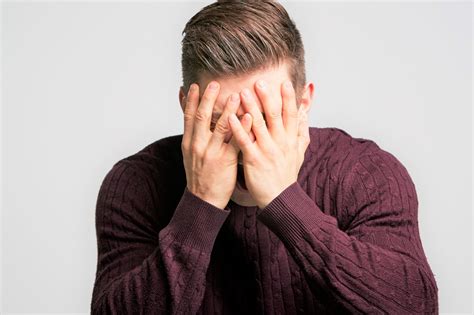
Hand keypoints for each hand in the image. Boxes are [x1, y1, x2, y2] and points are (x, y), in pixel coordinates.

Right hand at [181, 81, 252, 208]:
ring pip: (220, 127)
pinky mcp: (225, 161)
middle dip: (208, 98)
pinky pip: (235, 142)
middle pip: (202, 117)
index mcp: (188, 142)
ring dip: (228, 109)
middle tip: (216, 83)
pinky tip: (249, 117)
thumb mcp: (190, 154)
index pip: (188, 116)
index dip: (191, 100)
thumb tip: (191, 118)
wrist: (203, 199)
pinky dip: (242, 128)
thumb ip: (192, 135)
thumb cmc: (199, 176)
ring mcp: (211, 152)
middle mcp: (198, 145)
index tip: (195, 85)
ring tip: (236, 95)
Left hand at [228, 79, 309, 208]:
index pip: (291, 114)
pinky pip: (245, 142)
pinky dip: (238, 128)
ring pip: (259, 125)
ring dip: (251, 108)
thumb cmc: (287, 172)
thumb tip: (308, 108)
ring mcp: (267, 151)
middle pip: (275, 116)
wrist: (280, 198)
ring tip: (242, 93)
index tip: (283, 82)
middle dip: (268, 98)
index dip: (288, 98)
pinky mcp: (254, 160)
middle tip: (259, 82)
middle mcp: (280, 143)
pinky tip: (230, 117)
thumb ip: (302, 126)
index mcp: (291, 139)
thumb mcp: (300, 149)